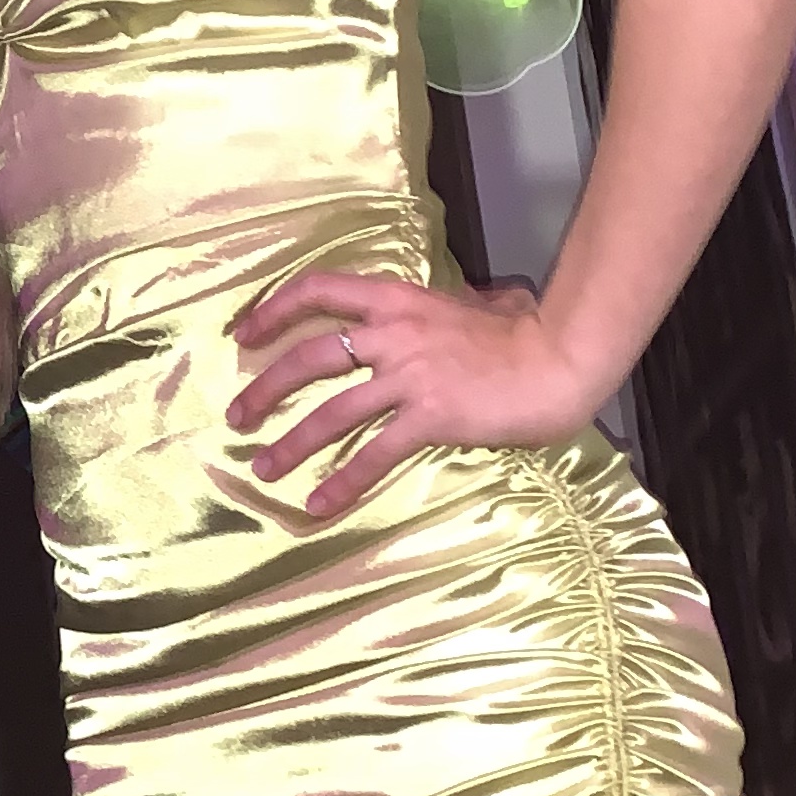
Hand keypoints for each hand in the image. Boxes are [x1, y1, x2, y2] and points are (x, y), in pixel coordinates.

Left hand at [229, 270, 603, 516]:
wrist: (557, 360)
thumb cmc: (519, 334)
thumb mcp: (469, 306)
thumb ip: (443, 306)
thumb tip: (453, 302)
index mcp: (395, 300)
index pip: (319, 289)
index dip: (274, 309)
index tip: (245, 333)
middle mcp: (392, 334)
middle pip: (308, 358)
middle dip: (265, 388)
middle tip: (238, 415)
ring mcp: (409, 376)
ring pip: (332, 413)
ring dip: (291, 444)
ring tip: (264, 469)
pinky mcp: (429, 417)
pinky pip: (374, 453)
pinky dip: (343, 482)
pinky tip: (319, 505)